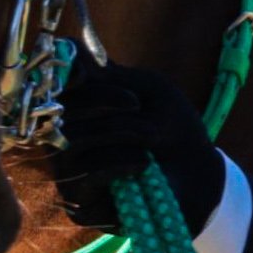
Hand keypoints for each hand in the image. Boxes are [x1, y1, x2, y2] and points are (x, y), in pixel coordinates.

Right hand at [52, 55, 225, 234]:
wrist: (200, 173)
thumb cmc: (172, 127)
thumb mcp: (148, 90)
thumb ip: (110, 73)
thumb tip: (69, 45)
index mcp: (77, 112)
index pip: (51, 91)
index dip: (70, 79)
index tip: (94, 71)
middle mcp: (63, 143)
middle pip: (59, 116)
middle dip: (104, 105)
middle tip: (138, 106)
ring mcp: (68, 176)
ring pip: (70, 145)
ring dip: (118, 133)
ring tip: (151, 135)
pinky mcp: (79, 207)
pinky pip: (85, 179)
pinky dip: (119, 164)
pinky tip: (144, 163)